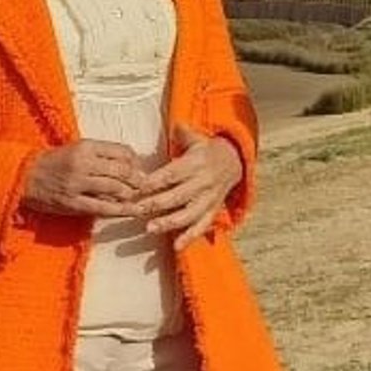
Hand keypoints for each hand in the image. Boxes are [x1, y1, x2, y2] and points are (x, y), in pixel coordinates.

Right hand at [22, 139, 145, 217]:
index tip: (138, 168)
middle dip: (137, 179)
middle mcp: (82, 163)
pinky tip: (133, 211)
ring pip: (115, 188)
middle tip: (144, 185)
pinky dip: (121, 210)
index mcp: (84, 146)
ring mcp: (77, 184)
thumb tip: (129, 163)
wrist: (24, 177)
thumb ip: (99, 154)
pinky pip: (103, 207)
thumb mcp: (75, 149)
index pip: (121, 151)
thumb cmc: (52, 162)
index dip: (134, 161)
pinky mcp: (73, 202)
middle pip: (121, 170)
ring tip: (137, 197)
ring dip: (130, 194)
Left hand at [134, 125, 242, 249]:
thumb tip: (176, 124)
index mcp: (196, 164)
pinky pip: (202, 226)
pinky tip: (176, 247)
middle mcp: (203, 183)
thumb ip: (183, 133)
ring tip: (150, 229)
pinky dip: (190, 238)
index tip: (136, 188)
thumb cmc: (206, 150)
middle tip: (136, 210)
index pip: (171, 174)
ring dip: (169, 223)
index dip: (154, 182)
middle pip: (177, 196)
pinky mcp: (213, 211)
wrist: (234, 163)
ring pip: (189, 214)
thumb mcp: (197, 138)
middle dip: (155, 204)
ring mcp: (209, 199)